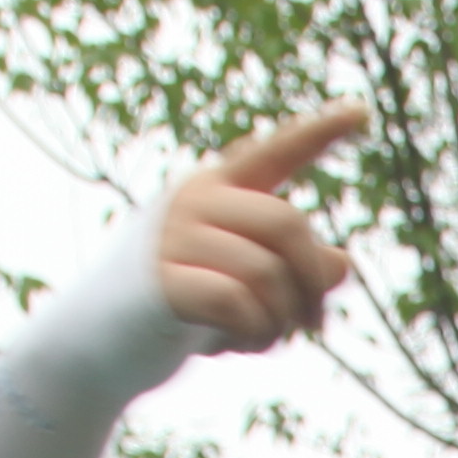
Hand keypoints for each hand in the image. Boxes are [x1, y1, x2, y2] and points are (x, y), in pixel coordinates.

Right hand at [157, 104, 365, 353]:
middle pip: (290, 224)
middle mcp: (194, 199)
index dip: (319, 132)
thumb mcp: (244, 286)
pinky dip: (252, 335)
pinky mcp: (160, 280)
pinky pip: (237, 303)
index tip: (362, 110)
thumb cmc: (180, 310)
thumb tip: (343, 264)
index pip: (275, 151)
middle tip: (314, 325)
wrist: (96, 345)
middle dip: (314, 283)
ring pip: (269, 273)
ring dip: (280, 321)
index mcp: (216, 188)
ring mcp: (173, 236)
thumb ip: (293, 269)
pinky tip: (235, 347)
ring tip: (262, 339)